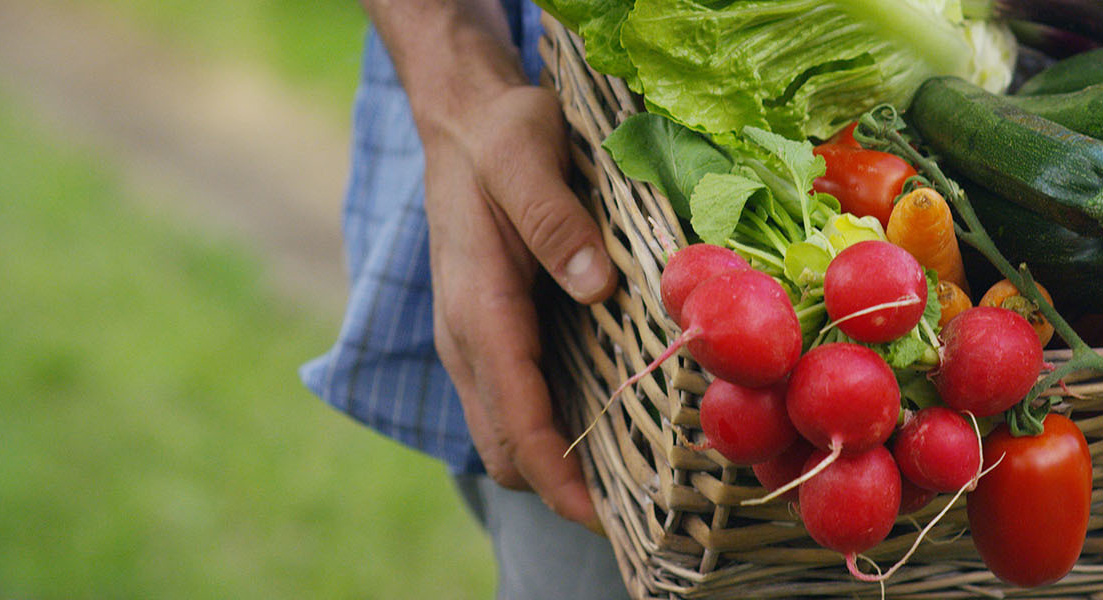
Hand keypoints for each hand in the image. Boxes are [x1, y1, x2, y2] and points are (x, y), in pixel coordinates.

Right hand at [422, 83, 616, 527]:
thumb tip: (594, 284)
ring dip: (556, 466)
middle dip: (560, 490)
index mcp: (478, 308)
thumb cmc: (501, 134)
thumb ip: (555, 219)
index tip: (604, 517)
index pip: (515, 420)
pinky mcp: (487, 335)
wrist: (462, 118)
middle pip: (505, 449)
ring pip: (506, 434)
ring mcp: (472, 341)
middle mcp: (466, 339)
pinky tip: (607, 426)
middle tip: (639, 508)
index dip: (557, 478)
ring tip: (632, 482)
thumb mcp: (527, 154)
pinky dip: (550, 432)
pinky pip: (514, 404)